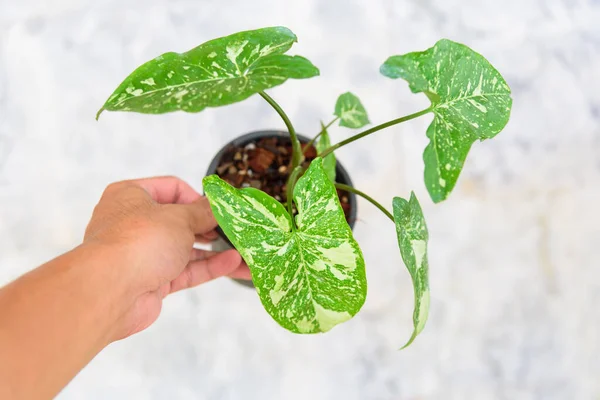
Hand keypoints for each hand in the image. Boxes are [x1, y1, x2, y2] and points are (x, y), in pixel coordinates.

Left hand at [83, 176, 249, 339]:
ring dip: (215, 250)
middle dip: (211, 226)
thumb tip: (219, 206)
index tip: (220, 208)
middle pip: (181, 220)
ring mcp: (144, 254)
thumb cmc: (139, 240)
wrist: (110, 291)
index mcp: (132, 196)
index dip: (198, 197)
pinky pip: (186, 270)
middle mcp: (135, 223)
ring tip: (245, 250)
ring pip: (186, 248)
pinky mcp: (153, 281)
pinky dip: (210, 267)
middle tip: (237, 228)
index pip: (172, 188)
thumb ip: (203, 212)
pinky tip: (235, 264)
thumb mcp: (179, 217)